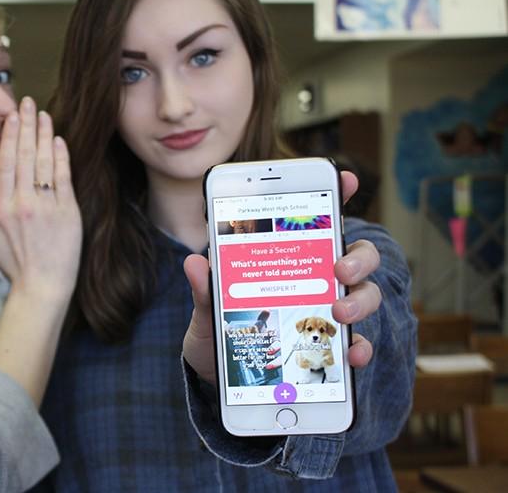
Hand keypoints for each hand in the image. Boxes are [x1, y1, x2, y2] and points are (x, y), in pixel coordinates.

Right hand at [0, 96, 81, 304]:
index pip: (4, 162)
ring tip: (44, 114)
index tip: (12, 116)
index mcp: (2, 208)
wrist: (43, 287)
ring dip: (44, 135)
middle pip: (23, 155)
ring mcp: (47, 206)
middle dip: (26, 125)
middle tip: (27, 102)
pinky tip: (59, 140)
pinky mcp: (67, 212)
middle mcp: (23, 203)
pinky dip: (61, 157)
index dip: (9, 136)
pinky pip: (63, 178)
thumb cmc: (15, 266)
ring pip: (44, 162)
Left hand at [181, 171, 380, 384]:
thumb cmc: (217, 334)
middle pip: (356, 256)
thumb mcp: (207, 312)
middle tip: (338, 268)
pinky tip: (352, 355)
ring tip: (338, 311)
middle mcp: (316, 279)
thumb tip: (195, 262)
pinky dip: (359, 348)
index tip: (344, 178)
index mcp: (288, 258)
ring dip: (359, 301)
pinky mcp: (332, 349)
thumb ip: (205, 290)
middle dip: (356, 257)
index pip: (316, 219)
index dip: (334, 193)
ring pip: (365, 295)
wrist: (220, 381)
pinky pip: (357, 345)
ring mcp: (329, 313)